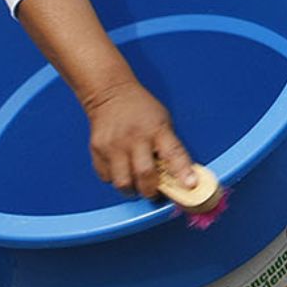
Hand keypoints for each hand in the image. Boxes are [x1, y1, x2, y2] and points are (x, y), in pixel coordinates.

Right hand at [81, 78, 191, 197]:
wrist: (111, 93)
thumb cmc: (142, 109)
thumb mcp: (163, 121)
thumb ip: (168, 146)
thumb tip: (179, 174)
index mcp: (157, 129)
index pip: (173, 153)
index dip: (182, 172)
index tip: (190, 185)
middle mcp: (135, 138)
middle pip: (144, 174)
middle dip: (152, 190)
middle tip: (154, 192)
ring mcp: (114, 145)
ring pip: (123, 182)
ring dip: (132, 189)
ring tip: (136, 185)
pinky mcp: (97, 150)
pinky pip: (106, 177)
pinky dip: (115, 179)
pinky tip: (121, 170)